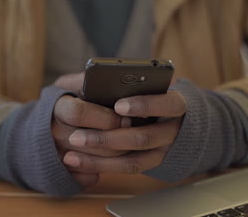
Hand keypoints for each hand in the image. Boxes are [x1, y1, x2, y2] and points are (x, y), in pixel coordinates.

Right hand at [52, 76, 130, 185]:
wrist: (37, 129)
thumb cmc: (62, 101)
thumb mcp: (69, 84)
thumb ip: (87, 80)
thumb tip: (113, 77)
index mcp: (55, 107)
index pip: (79, 113)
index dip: (105, 117)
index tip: (124, 116)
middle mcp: (53, 133)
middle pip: (92, 141)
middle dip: (118, 137)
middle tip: (134, 130)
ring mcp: (57, 156)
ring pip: (96, 162)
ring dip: (119, 153)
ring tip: (132, 142)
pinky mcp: (64, 174)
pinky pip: (91, 178)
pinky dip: (107, 169)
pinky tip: (118, 157)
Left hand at [62, 90, 186, 173]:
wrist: (171, 115)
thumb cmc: (148, 89)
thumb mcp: (144, 79)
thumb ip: (123, 78)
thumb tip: (92, 79)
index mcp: (176, 103)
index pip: (169, 104)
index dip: (145, 106)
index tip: (118, 106)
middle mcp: (175, 130)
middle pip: (144, 138)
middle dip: (108, 138)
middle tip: (76, 137)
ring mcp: (163, 150)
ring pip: (132, 160)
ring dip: (98, 158)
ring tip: (70, 152)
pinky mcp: (152, 163)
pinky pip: (126, 169)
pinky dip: (100, 165)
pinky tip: (76, 161)